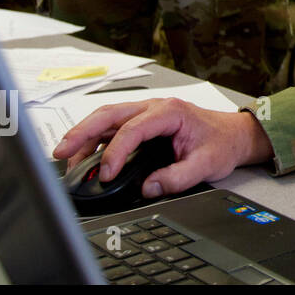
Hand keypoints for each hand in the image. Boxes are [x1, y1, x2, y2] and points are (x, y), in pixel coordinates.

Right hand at [53, 97, 274, 198]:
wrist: (233, 134)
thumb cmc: (221, 143)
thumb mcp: (207, 164)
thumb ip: (178, 177)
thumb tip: (149, 187)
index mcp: (170, 112)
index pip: (133, 129)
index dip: (115, 152)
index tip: (106, 175)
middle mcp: (154, 108)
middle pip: (109, 114)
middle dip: (82, 132)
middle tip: (60, 152)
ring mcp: (146, 113)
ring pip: (106, 118)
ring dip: (84, 135)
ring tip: (65, 157)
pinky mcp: (142, 123)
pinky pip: (112, 127)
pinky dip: (94, 140)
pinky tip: (84, 156)